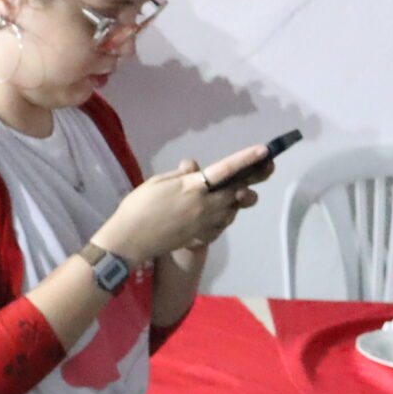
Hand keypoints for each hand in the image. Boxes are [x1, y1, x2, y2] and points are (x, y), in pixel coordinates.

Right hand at [95, 147, 263, 260]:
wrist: (127, 242)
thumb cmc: (137, 208)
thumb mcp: (156, 183)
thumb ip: (180, 176)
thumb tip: (193, 169)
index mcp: (193, 187)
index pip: (226, 170)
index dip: (247, 159)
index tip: (265, 151)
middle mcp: (204, 205)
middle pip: (238, 191)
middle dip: (254, 180)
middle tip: (266, 169)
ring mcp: (204, 224)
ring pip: (233, 210)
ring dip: (237, 201)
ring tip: (236, 194)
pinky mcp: (200, 238)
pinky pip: (221, 227)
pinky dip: (223, 219)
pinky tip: (218, 214)